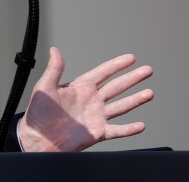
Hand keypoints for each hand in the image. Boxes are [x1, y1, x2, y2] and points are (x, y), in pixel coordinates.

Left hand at [19, 47, 153, 151]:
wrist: (38, 139)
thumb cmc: (38, 113)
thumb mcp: (45, 87)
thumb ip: (54, 69)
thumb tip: (55, 50)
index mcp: (80, 87)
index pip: (103, 73)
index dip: (117, 65)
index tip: (131, 58)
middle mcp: (91, 100)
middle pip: (117, 87)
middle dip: (132, 78)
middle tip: (148, 70)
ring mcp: (96, 116)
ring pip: (121, 106)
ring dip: (136, 100)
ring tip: (150, 93)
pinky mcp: (97, 132)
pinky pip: (117, 130)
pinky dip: (129, 129)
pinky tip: (141, 125)